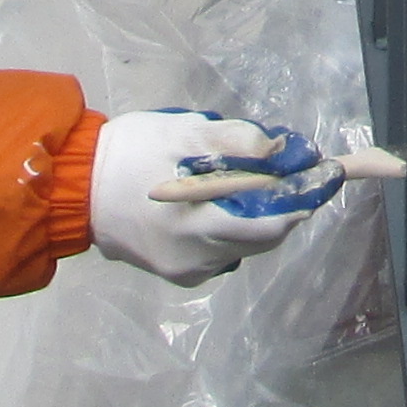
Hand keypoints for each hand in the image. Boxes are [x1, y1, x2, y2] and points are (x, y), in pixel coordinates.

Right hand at [87, 108, 342, 284]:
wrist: (74, 187)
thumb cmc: (130, 153)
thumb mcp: (184, 133)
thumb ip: (239, 141)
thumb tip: (286, 150)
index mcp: (200, 223)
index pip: (274, 221)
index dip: (306, 195)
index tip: (332, 171)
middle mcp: (199, 258)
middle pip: (266, 234)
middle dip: (286, 202)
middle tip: (293, 168)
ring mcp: (188, 270)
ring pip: (247, 242)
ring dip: (260, 213)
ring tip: (249, 179)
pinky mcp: (177, 273)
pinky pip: (223, 249)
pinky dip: (234, 225)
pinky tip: (217, 201)